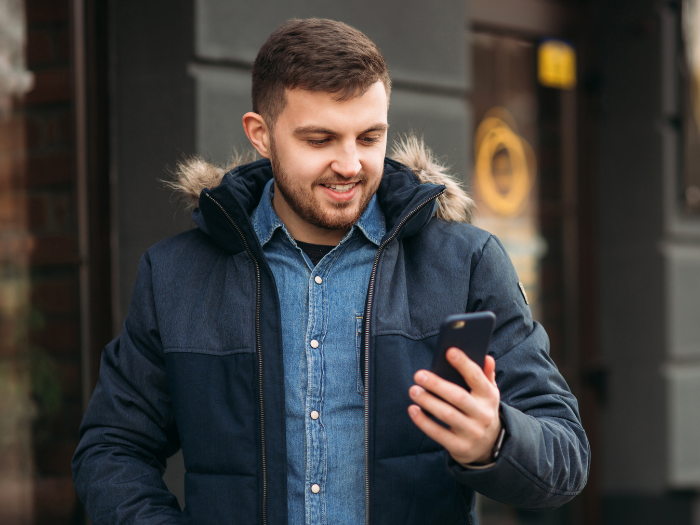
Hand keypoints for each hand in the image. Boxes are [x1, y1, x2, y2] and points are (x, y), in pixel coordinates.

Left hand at [408, 348, 500, 464]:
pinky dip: (424, 422)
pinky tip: (413, 410)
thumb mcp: (489, 393)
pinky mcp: (460, 447)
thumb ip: (486, 375)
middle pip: (459, 397)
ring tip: (413, 390)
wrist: (489, 446)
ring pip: (447, 415)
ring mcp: (472, 432)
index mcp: (489, 397)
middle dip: (437, 385)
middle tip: (419, 375)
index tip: (449, 352)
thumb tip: (487, 357)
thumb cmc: (481, 410)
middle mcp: (483, 415)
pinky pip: (438, 434)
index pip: (477, 378)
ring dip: (428, 402)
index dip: (464, 364)